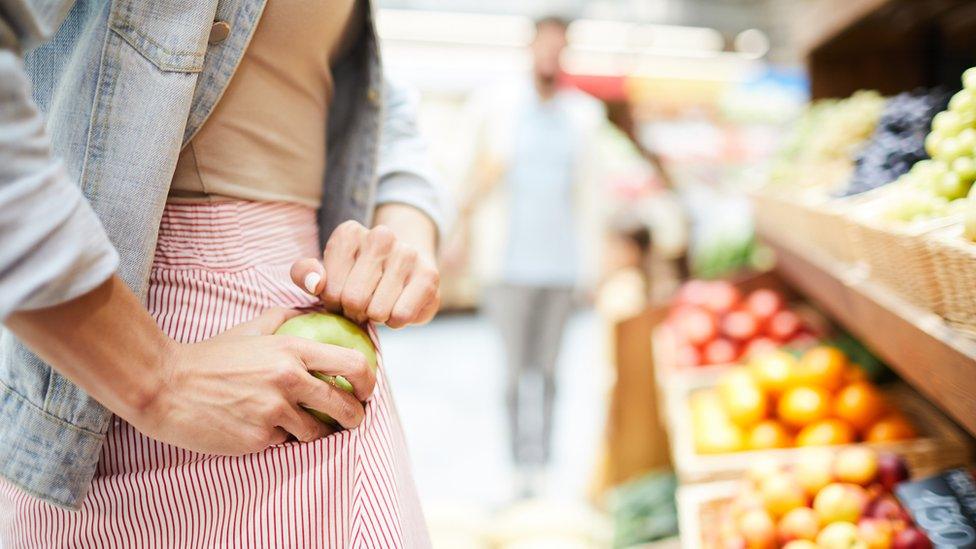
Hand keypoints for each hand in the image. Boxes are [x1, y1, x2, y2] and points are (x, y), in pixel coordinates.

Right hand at [137, 308, 376, 454]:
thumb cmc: (210, 357)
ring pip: (318, 432)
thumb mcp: (250, 329)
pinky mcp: (259, 439)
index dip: (368, 381)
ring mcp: (275, 411)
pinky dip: (284, 441)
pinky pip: (287, 445)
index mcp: (292, 349)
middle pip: (346, 406)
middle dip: (355, 417)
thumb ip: (284, 317)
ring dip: (316, 433)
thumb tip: (312, 309)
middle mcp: (289, 379)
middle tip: (351, 419)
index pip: (353, 364)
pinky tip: (269, 432)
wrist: (165, 387)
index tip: (364, 390)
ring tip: (306, 428)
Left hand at [290, 220, 440, 327]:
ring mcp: (407, 253)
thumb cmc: (357, 276)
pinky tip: (398, 308)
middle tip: (362, 306)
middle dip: (354, 312)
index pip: (330, 289)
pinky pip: (401, 315)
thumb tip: (317, 284)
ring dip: (376, 317)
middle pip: (353, 299)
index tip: (344, 295)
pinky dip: (396, 321)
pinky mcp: (429, 274)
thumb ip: (305, 275)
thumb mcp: (325, 274)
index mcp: (349, 232)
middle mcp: (381, 236)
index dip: (334, 303)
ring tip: (380, 305)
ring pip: (378, 310)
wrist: (406, 270)